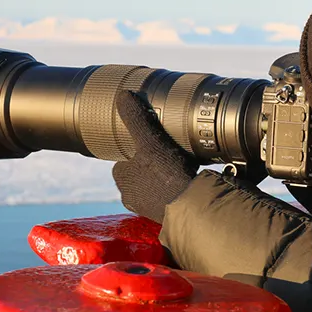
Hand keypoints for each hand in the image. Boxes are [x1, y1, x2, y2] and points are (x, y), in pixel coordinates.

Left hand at [112, 91, 198, 223]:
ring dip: (164, 178)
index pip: (124, 157)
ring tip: (180, 167)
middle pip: (139, 172)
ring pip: (153, 186)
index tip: (151, 142)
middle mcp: (130, 196)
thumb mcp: (150, 140)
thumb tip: (122, 95)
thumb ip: (136, 118)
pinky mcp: (165, 215)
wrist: (190, 208)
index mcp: (121, 177)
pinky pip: (167, 198)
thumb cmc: (166, 175)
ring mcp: (147, 208)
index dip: (137, 148)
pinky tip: (187, 183)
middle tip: (168, 153)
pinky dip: (175, 190)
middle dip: (152, 164)